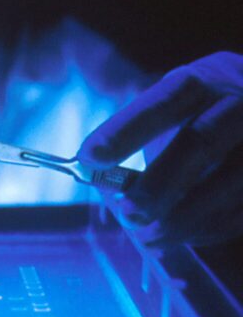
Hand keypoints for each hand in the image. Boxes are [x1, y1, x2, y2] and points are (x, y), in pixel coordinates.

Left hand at [78, 52, 242, 246]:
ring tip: (148, 236)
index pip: (164, 101)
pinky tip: (184, 235)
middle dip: (158, 184)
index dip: (125, 130)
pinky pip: (242, 211)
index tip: (89, 158)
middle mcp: (242, 103)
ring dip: (182, 218)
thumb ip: (147, 136)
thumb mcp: (183, 108)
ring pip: (226, 183)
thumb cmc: (211, 114)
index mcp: (207, 80)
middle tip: (127, 214)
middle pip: (200, 143)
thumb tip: (107, 181)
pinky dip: (208, 228)